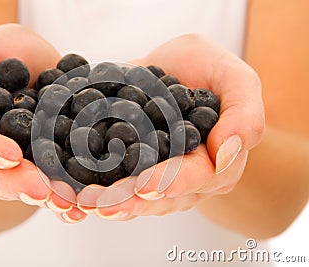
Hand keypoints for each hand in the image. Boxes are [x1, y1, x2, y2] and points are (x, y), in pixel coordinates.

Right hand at [0, 23, 85, 222]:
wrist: (33, 61)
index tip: (10, 154)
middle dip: (20, 185)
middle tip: (43, 190)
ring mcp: (16, 167)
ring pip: (27, 188)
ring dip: (49, 198)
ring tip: (69, 203)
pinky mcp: (44, 168)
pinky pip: (53, 186)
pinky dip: (68, 198)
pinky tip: (82, 207)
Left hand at [76, 34, 263, 219]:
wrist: (171, 66)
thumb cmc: (206, 69)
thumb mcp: (234, 78)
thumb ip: (244, 113)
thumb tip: (228, 153)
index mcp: (213, 162)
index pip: (195, 178)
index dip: (171, 182)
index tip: (145, 184)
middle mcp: (184, 178)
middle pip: (158, 198)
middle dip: (129, 201)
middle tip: (99, 203)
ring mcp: (155, 177)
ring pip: (133, 199)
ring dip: (106, 201)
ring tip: (81, 202)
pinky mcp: (128, 169)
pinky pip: (113, 184)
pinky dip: (92, 187)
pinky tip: (72, 190)